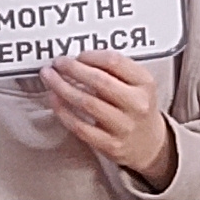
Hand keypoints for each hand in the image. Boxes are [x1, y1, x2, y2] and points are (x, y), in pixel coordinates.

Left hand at [45, 51, 177, 189]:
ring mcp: (124, 126)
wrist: (150, 144)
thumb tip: (78, 59)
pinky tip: (54, 100)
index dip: (90, 56)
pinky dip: (63, 111)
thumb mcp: (137, 83)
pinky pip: (80, 126)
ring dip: (62, 87)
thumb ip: (114, 69)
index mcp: (144, 83)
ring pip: (87, 102)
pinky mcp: (110, 144)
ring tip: (49, 78)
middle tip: (57, 63)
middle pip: (98, 80)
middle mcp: (137, 104)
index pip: (114, 61)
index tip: (76, 55)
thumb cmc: (137, 107)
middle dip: (72, 69)